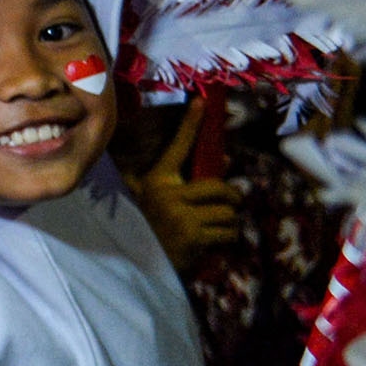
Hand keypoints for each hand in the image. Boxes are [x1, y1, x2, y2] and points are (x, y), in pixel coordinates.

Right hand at [127, 99, 239, 272]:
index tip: (202, 101)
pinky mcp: (193, 237)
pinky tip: (214, 242)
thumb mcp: (154, 201)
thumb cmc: (147, 228)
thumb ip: (181, 182)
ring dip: (229, 221)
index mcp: (157, 181)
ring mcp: (181, 216)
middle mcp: (169, 194)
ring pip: (227, 212)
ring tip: (217, 228)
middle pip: (219, 187)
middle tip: (230, 204)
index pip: (177, 146)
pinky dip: (228, 238)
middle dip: (231, 198)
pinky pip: (228, 232)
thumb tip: (224, 162)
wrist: (135, 264)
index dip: (190, 123)